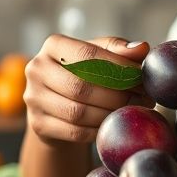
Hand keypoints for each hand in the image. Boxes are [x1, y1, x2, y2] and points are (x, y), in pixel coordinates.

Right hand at [24, 35, 153, 146]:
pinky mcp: (38, 124)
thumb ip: (120, 50)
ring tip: (131, 112)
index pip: (88, 55)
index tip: (140, 77)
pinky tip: (113, 125)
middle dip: (117, 95)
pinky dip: (98, 130)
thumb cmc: (84, 72)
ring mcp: (33, 98)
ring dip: (110, 114)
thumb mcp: (101, 55)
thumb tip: (142, 48)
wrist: (58, 104)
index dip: (118, 68)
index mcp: (53, 45)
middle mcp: (36, 69)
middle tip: (143, 99)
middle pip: (82, 86)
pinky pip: (74, 131)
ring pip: (78, 112)